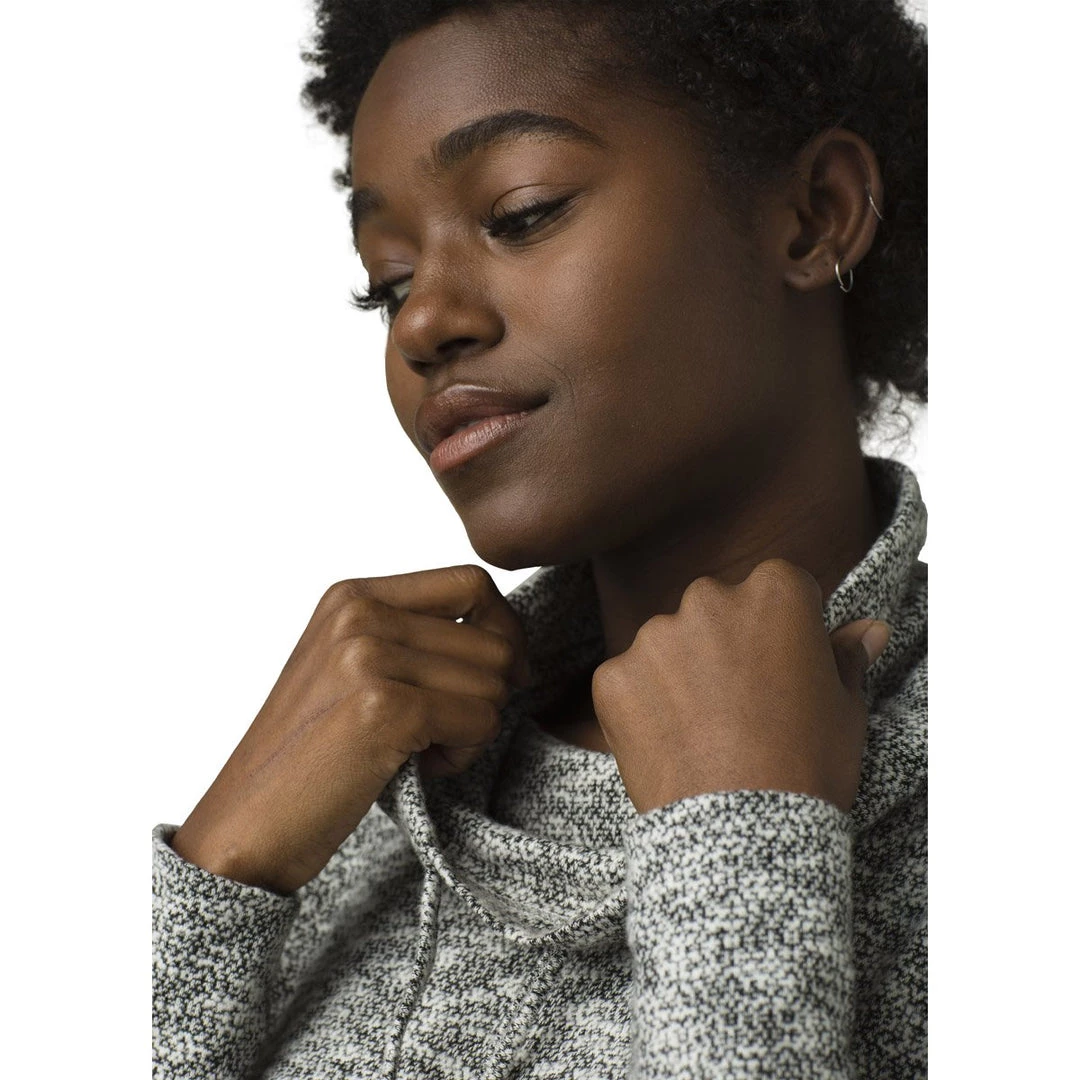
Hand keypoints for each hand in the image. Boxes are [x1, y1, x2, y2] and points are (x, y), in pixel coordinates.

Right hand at [171, 564, 529, 893]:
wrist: (246, 826)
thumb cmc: (311, 755)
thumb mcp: (351, 669)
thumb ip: (413, 637)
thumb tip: (509, 639)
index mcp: (352, 596)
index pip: (470, 582)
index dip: (504, 630)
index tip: (501, 676)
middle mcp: (359, 613)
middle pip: (493, 638)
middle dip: (489, 694)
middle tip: (443, 732)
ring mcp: (369, 656)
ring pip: (494, 682)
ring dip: (474, 728)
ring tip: (422, 750)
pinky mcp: (384, 707)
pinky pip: (480, 719)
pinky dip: (464, 753)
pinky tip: (420, 767)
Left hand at [590, 558, 889, 813]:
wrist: (741, 834)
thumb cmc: (806, 768)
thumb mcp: (844, 710)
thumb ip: (847, 658)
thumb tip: (869, 628)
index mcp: (773, 593)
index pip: (778, 589)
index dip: (783, 632)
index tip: (784, 671)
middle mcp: (708, 599)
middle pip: (716, 609)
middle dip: (726, 645)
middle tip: (743, 706)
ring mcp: (654, 637)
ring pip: (669, 644)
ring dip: (681, 673)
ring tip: (705, 732)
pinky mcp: (614, 676)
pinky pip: (629, 681)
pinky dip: (643, 706)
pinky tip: (671, 744)